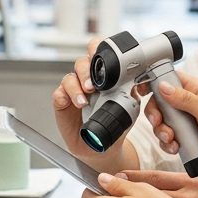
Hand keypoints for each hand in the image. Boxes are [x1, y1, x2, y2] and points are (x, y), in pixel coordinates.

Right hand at [52, 38, 138, 169]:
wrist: (101, 147)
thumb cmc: (114, 124)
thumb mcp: (129, 108)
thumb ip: (131, 92)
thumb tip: (137, 81)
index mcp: (103, 76)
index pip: (99, 54)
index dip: (99, 51)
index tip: (106, 59)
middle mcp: (87, 79)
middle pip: (82, 62)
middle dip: (87, 69)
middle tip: (93, 83)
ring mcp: (74, 89)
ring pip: (71, 76)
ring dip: (78, 84)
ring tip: (86, 98)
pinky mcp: (62, 101)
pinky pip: (59, 93)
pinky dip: (66, 95)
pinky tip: (76, 103)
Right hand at [140, 72, 197, 174]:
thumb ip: (183, 99)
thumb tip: (162, 86)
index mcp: (196, 90)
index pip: (168, 80)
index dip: (152, 83)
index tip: (140, 91)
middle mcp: (190, 104)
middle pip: (160, 104)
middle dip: (157, 116)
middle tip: (161, 124)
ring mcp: (188, 122)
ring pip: (162, 124)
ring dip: (162, 133)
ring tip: (172, 141)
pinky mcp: (188, 139)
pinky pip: (169, 140)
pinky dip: (168, 144)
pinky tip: (176, 148)